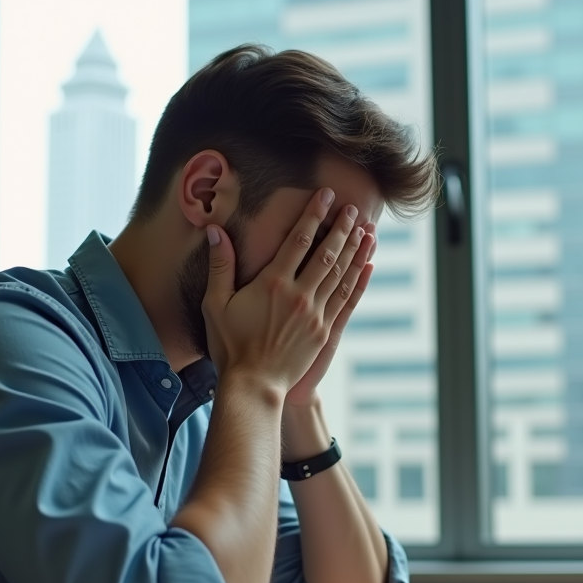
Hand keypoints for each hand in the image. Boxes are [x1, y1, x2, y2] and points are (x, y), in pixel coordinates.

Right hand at [202, 189, 364, 395]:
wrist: (253, 385)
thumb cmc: (230, 345)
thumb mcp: (216, 304)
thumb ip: (220, 266)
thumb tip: (214, 231)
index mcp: (272, 283)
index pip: (298, 240)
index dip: (314, 215)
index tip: (326, 196)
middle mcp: (299, 295)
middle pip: (327, 253)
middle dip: (342, 229)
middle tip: (354, 209)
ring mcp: (315, 314)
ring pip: (341, 274)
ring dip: (355, 250)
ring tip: (368, 230)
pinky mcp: (325, 332)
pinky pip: (346, 300)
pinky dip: (359, 280)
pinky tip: (368, 265)